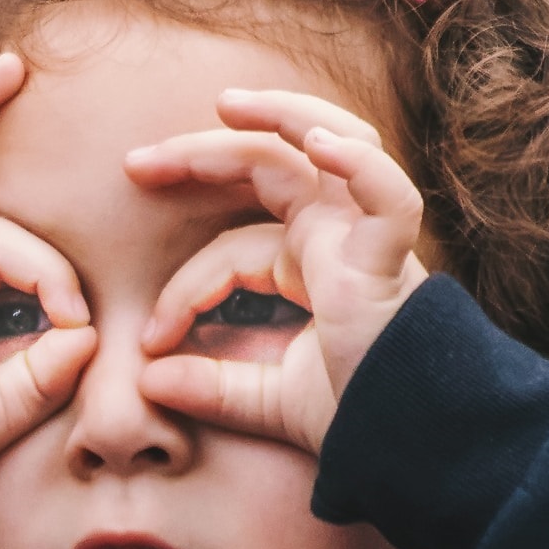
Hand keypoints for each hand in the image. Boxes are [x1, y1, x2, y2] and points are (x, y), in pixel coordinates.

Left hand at [124, 88, 431, 453]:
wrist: (412, 444)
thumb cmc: (357, 416)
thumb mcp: (269, 401)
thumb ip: (213, 389)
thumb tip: (147, 381)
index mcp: (311, 262)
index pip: (231, 248)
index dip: (184, 289)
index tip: (149, 340)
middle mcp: (338, 236)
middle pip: (270, 166)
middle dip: (203, 153)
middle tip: (135, 165)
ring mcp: (367, 238)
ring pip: (332, 144)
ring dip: (281, 116)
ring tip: (227, 105)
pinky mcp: (390, 257)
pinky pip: (386, 195)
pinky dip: (357, 163)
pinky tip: (317, 142)